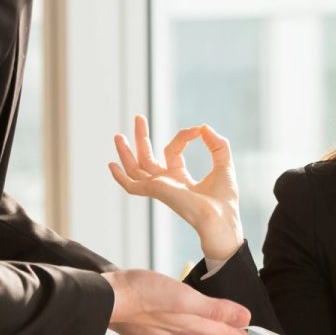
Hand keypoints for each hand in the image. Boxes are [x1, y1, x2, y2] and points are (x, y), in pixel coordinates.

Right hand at [104, 269, 252, 334]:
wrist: (104, 296)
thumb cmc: (141, 295)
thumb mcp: (184, 299)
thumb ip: (214, 310)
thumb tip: (243, 319)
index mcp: (190, 328)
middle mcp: (179, 334)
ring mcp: (164, 333)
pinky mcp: (150, 329)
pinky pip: (178, 334)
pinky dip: (189, 334)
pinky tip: (187, 332)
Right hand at [109, 115, 243, 260]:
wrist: (221, 218)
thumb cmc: (224, 200)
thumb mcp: (224, 165)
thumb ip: (218, 145)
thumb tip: (204, 128)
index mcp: (180, 179)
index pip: (173, 150)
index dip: (184, 136)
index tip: (198, 130)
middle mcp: (166, 183)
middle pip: (147, 158)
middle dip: (142, 138)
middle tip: (138, 117)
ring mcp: (159, 188)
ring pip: (135, 169)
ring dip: (126, 152)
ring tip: (118, 135)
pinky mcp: (156, 191)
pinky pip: (132, 186)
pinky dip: (120, 177)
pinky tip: (111, 165)